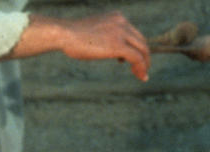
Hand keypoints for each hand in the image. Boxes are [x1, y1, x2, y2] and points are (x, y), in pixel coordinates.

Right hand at [10, 12, 150, 81]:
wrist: (64, 34)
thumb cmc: (71, 36)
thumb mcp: (92, 32)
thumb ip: (103, 36)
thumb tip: (105, 48)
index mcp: (117, 17)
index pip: (134, 34)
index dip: (136, 48)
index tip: (130, 61)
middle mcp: (122, 22)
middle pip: (141, 41)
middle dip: (144, 57)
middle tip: (142, 70)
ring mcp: (121, 33)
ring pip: (142, 50)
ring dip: (144, 64)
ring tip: (142, 75)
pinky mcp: (118, 45)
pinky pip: (136, 57)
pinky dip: (141, 68)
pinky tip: (141, 76)